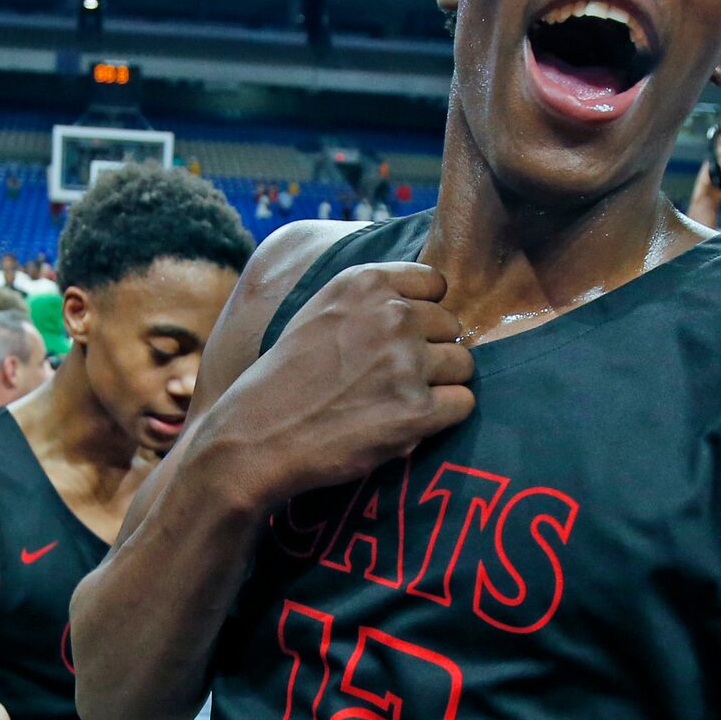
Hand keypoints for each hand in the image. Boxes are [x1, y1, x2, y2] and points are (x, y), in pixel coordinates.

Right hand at [204, 261, 474, 506]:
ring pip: (462, 366)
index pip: (436, 284)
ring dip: (439, 386)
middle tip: (390, 380)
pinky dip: (442, 418)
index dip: (424, 315)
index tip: (399, 339)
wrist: (257, 436)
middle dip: (431, 352)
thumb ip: (370, 300)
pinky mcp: (417, 410)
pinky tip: (405, 424)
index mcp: (366, 283)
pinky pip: (463, 404)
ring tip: (395, 402)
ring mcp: (407, 362)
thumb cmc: (286, 378)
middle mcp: (392, 315)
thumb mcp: (320, 311)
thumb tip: (427, 302)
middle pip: (452, 327)